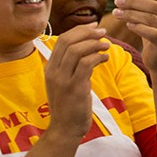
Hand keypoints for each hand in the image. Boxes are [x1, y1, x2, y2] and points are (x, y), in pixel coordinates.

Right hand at [44, 24, 110, 138]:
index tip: (94, 27)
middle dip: (87, 32)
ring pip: (77, 50)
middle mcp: (53, 71)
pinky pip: (86, 64)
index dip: (79, 30)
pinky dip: (97, 57)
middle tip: (103, 32)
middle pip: (68, 41)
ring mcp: (62, 79)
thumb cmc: (69, 106)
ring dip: (94, 44)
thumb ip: (71, 66)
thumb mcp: (65, 82)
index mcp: (50, 67)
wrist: (65, 129)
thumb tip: (88, 49)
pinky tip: (105, 58)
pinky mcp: (74, 88)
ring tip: (106, 45)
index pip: (62, 40)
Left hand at [113, 0, 156, 71]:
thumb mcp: (155, 11)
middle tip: (118, 1)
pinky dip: (139, 28)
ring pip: (151, 19)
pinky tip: (129, 25)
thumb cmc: (155, 32)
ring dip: (131, 14)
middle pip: (154, 5)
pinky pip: (152, 33)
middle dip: (133, 2)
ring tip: (118, 13)